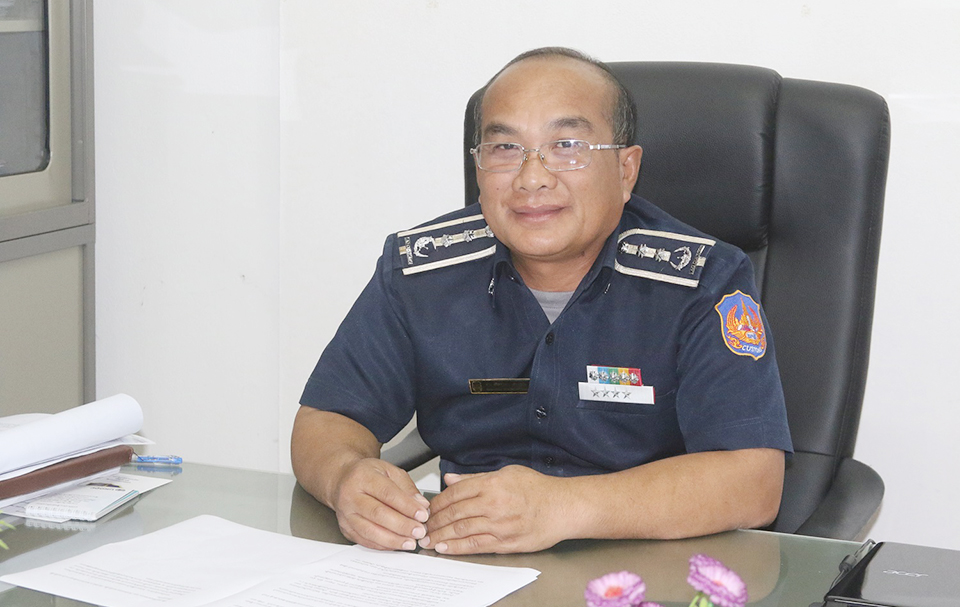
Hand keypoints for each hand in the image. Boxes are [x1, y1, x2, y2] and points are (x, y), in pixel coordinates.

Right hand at [332, 457, 429, 550]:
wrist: (342, 480)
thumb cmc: (367, 475)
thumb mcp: (389, 471)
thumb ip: (407, 487)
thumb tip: (421, 505)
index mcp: (362, 477)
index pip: (387, 493)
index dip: (407, 506)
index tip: (422, 515)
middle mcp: (350, 496)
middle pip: (378, 514)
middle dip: (402, 525)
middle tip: (419, 531)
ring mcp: (346, 514)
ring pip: (370, 531)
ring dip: (393, 539)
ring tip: (410, 542)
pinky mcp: (346, 528)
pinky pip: (365, 540)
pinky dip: (382, 545)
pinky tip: (396, 544)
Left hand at [420, 465, 565, 553]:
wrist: (563, 507)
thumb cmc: (538, 489)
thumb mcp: (506, 473)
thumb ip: (475, 478)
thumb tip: (451, 479)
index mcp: (492, 484)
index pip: (455, 493)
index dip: (437, 502)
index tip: (427, 508)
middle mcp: (494, 504)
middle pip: (454, 513)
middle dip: (434, 521)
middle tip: (422, 527)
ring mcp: (500, 525)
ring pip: (462, 531)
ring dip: (441, 537)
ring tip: (428, 540)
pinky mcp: (506, 542)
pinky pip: (476, 546)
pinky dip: (458, 548)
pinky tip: (446, 549)